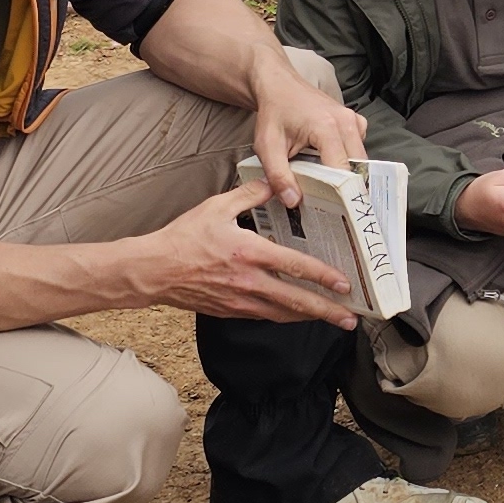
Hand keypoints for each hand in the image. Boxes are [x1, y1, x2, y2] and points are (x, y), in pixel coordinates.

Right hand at [136, 184, 356, 325]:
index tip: (344, 283)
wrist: (152, 270)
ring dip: (310, 318)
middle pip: (295, 301)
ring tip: (333, 319)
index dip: (322, 276)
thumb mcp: (216, 207)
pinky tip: (298, 315)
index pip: (294, 267)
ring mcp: (239, 300)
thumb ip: (250, 194)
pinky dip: (286, 316)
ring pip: (283, 314)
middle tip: (351, 317)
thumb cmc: (183, 238)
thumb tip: (275, 184)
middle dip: (326, 310)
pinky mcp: (231, 311)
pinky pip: (265, 316)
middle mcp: (248, 282)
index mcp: (248, 254)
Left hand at [248, 51, 369, 216]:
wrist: (280, 86)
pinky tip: (334, 172)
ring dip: (350, 176)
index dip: (340, 194)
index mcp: (327, 128)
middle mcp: (347, 122)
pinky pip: (359, 149)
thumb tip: (294, 201)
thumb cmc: (274, 113)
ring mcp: (354, 120)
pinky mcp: (355, 122)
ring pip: (360, 159)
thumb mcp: (267, 146)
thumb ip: (278, 175)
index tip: (337, 215)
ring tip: (336, 195)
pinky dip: (349, 163)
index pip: (342, 169)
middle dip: (348, 189)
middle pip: (357, 167)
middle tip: (337, 211)